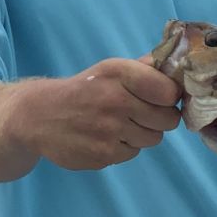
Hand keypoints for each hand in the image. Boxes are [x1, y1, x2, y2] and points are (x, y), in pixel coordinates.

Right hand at [10, 55, 181, 169]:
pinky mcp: (103, 155)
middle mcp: (115, 100)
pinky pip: (132, 153)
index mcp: (119, 74)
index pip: (170, 91)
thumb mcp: (110, 70)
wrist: (37, 116)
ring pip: (153, 138)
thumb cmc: (83, 89)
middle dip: (161, 117)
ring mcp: (109, 130)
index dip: (170, 96)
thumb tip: (178, 62)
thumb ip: (145, 68)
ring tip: (122, 124)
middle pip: (168, 119)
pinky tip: (106, 137)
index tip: (162, 97)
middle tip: (144, 113)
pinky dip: (124, 147)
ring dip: (143, 133)